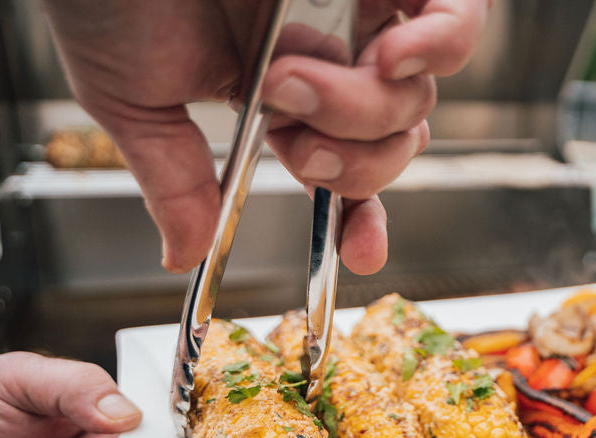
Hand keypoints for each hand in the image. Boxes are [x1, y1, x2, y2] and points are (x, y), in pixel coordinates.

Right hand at [41, 0, 489, 272]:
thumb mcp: (135, 99)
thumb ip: (174, 179)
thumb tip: (183, 253)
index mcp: (280, 93)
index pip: (346, 167)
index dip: (360, 214)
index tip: (361, 254)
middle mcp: (329, 55)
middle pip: (391, 143)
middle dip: (350, 165)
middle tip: (289, 137)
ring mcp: (362, 10)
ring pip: (416, 97)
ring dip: (362, 110)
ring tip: (291, 78)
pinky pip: (460, 18)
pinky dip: (443, 46)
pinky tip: (393, 55)